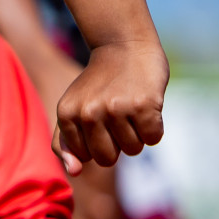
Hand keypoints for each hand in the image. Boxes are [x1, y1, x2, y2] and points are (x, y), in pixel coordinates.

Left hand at [53, 39, 168, 174]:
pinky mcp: (143, 105)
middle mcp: (88, 112)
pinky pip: (153, 138)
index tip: (100, 121)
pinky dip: (155, 127)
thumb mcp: (72, 109)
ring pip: (132, 150)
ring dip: (137, 134)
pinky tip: (147, 105)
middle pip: (107, 160)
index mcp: (66, 114)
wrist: (124, 46)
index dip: (98, 143)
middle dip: (117, 144)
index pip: (86, 158)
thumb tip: (74, 172)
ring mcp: (115, 108)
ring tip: (130, 108)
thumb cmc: (98, 84)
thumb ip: (64, 143)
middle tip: (117, 116)